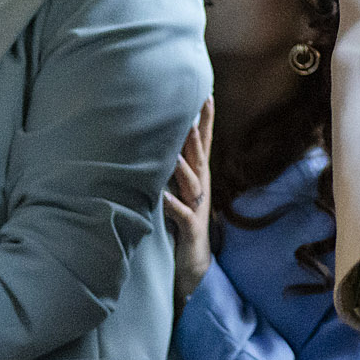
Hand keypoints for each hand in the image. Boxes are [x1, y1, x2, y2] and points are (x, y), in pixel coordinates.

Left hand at [162, 97, 214, 304]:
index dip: (204, 119)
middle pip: (200, 155)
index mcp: (196, 177)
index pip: (201, 143)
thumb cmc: (179, 224)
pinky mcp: (190, 228)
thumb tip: (155, 142)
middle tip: (193, 107)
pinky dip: (171, 203)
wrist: (192, 266)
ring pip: (192, 182)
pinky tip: (162, 196)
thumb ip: (168, 169)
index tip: (204, 93)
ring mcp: (197, 207)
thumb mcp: (174, 191)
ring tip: (173, 148)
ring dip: (183, 165)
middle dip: (196, 132)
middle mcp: (200, 189)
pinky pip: (181, 214)